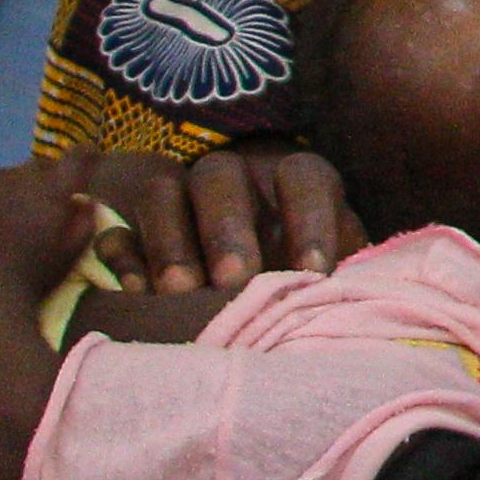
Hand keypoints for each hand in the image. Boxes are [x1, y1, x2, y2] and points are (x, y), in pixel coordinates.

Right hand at [42, 149, 360, 296]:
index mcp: (294, 184)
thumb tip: (363, 303)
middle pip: (221, 176)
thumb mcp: (335, 276)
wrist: (256, 293)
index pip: (304, 176)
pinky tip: (134, 293)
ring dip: (170, 240)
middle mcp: (235, 180)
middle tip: (235, 280)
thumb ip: (347, 279)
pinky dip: (123, 254)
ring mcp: (179, 198)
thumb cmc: (310, 286)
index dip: (310, 219)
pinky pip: (116, 226)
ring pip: (162, 190)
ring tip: (179, 295)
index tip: (314, 272)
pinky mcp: (132, 227)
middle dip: (227, 227)